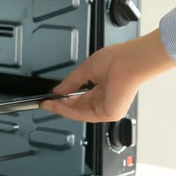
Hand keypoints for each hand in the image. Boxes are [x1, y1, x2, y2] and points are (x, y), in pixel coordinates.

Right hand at [40, 29, 175, 121]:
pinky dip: (70, 111)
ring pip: (80, 113)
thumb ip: (71, 82)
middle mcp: (106, 102)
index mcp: (104, 90)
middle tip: (45, 103)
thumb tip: (57, 90)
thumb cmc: (115, 60)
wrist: (129, 61)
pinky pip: (85, 115)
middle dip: (61, 105)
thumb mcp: (87, 70)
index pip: (81, 99)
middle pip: (79, 108)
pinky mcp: (109, 114)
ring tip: (48, 104)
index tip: (51, 98)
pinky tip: (59, 105)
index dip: (65, 99)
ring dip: (63, 109)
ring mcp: (108, 110)